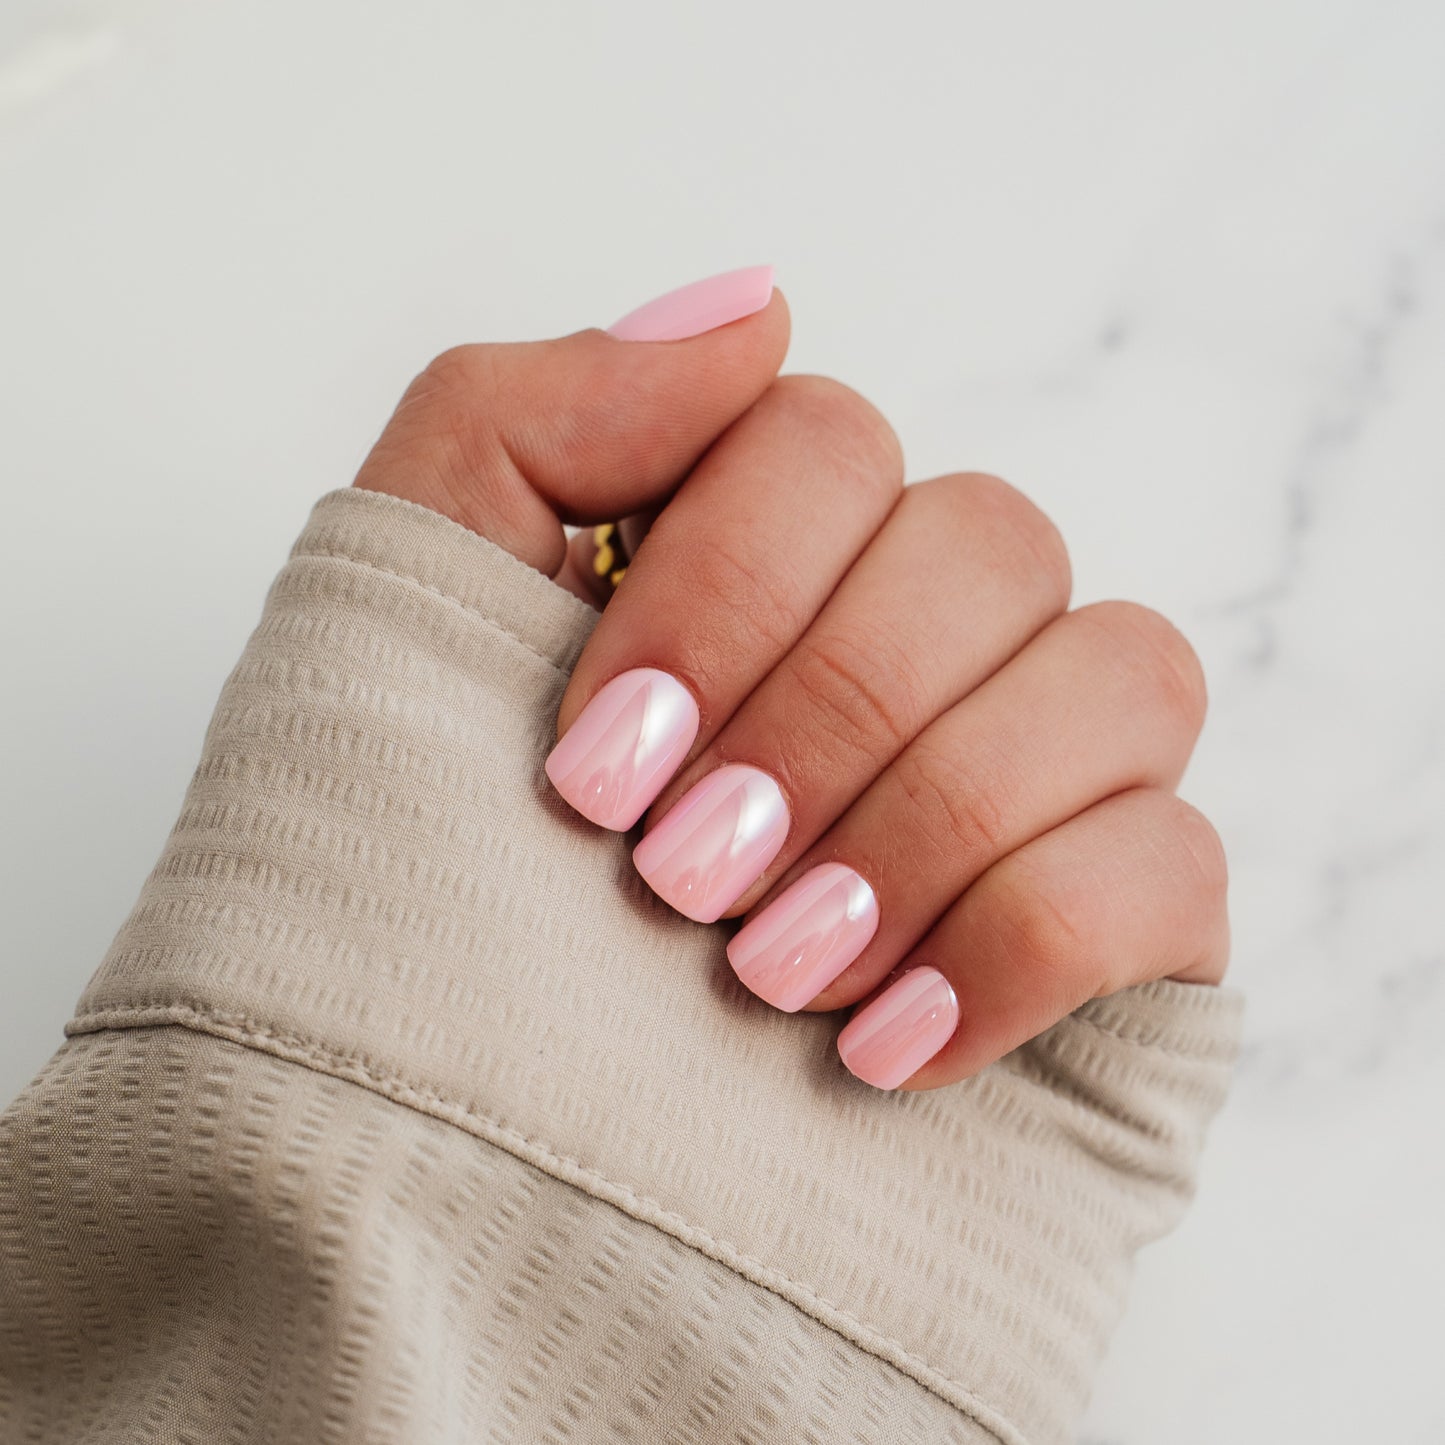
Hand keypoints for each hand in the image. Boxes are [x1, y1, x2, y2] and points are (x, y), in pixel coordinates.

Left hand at [354, 265, 1229, 1091]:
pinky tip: (888, 1047)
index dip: (723, 584)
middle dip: (825, 714)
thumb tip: (750, 310)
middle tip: (680, 876)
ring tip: (770, 970)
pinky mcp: (1118, 935)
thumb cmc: (424, 909)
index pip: (830, 440)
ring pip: (1118, 673)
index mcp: (769, 564)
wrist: (465, 1196)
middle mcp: (921, 647)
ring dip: (929, 818)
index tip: (598, 762)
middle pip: (988, 543)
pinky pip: (1174, 867)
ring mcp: (1035, 783)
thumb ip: (525, 423)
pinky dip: (1028, 943)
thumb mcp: (401, 634)